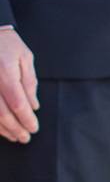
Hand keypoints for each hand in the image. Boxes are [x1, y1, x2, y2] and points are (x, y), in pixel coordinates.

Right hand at [0, 28, 38, 142]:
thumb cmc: (6, 43)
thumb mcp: (25, 58)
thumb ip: (30, 83)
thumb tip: (33, 106)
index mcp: (5, 73)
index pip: (17, 104)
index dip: (26, 119)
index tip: (34, 128)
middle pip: (2, 113)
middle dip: (15, 129)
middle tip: (25, 138)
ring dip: (2, 128)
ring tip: (14, 136)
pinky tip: (0, 128)